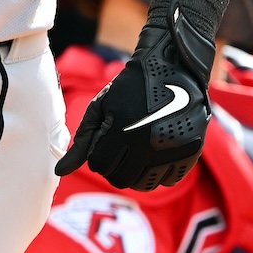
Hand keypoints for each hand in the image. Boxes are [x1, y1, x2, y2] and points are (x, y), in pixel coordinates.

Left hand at [55, 2, 216, 189]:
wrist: (172, 68)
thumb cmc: (129, 87)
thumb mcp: (100, 109)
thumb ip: (82, 142)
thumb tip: (60, 171)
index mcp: (123, 132)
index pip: (100, 166)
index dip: (97, 156)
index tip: (103, 143)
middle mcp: (150, 144)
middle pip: (121, 179)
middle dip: (114, 167)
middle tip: (118, 149)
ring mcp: (173, 150)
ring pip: (145, 184)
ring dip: (136, 173)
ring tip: (135, 153)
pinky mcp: (192, 152)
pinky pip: (169, 180)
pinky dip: (160, 172)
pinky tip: (155, 154)